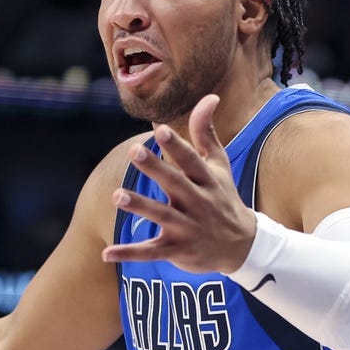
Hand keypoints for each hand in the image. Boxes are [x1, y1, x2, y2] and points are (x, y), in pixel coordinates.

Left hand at [101, 94, 256, 272]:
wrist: (242, 246)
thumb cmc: (223, 197)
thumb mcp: (219, 166)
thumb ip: (207, 133)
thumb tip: (210, 96)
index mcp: (207, 180)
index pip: (192, 161)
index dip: (177, 146)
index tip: (161, 130)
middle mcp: (198, 203)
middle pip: (175, 183)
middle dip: (155, 168)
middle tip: (134, 151)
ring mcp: (188, 228)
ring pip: (161, 215)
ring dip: (140, 206)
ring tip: (116, 196)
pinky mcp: (178, 250)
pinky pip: (151, 252)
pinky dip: (129, 253)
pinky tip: (107, 253)